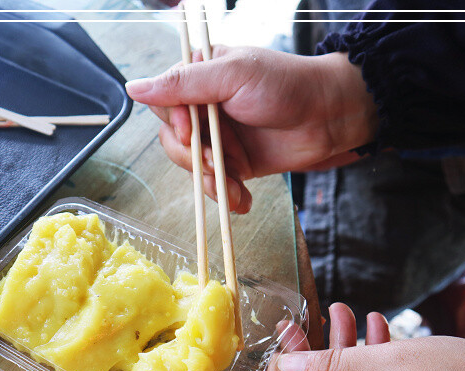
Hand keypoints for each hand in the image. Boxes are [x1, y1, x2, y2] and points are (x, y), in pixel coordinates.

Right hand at [125, 46, 377, 212]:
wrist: (331, 119)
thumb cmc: (287, 85)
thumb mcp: (232, 75)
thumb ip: (183, 83)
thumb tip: (133, 87)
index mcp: (201, 76)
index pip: (165, 101)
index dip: (175, 122)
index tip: (194, 131)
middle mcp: (206, 107)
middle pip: (174, 139)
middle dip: (194, 157)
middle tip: (218, 162)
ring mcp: (220, 137)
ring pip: (193, 166)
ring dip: (211, 180)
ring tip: (234, 184)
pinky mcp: (236, 164)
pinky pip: (216, 184)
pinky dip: (226, 196)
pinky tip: (242, 200)